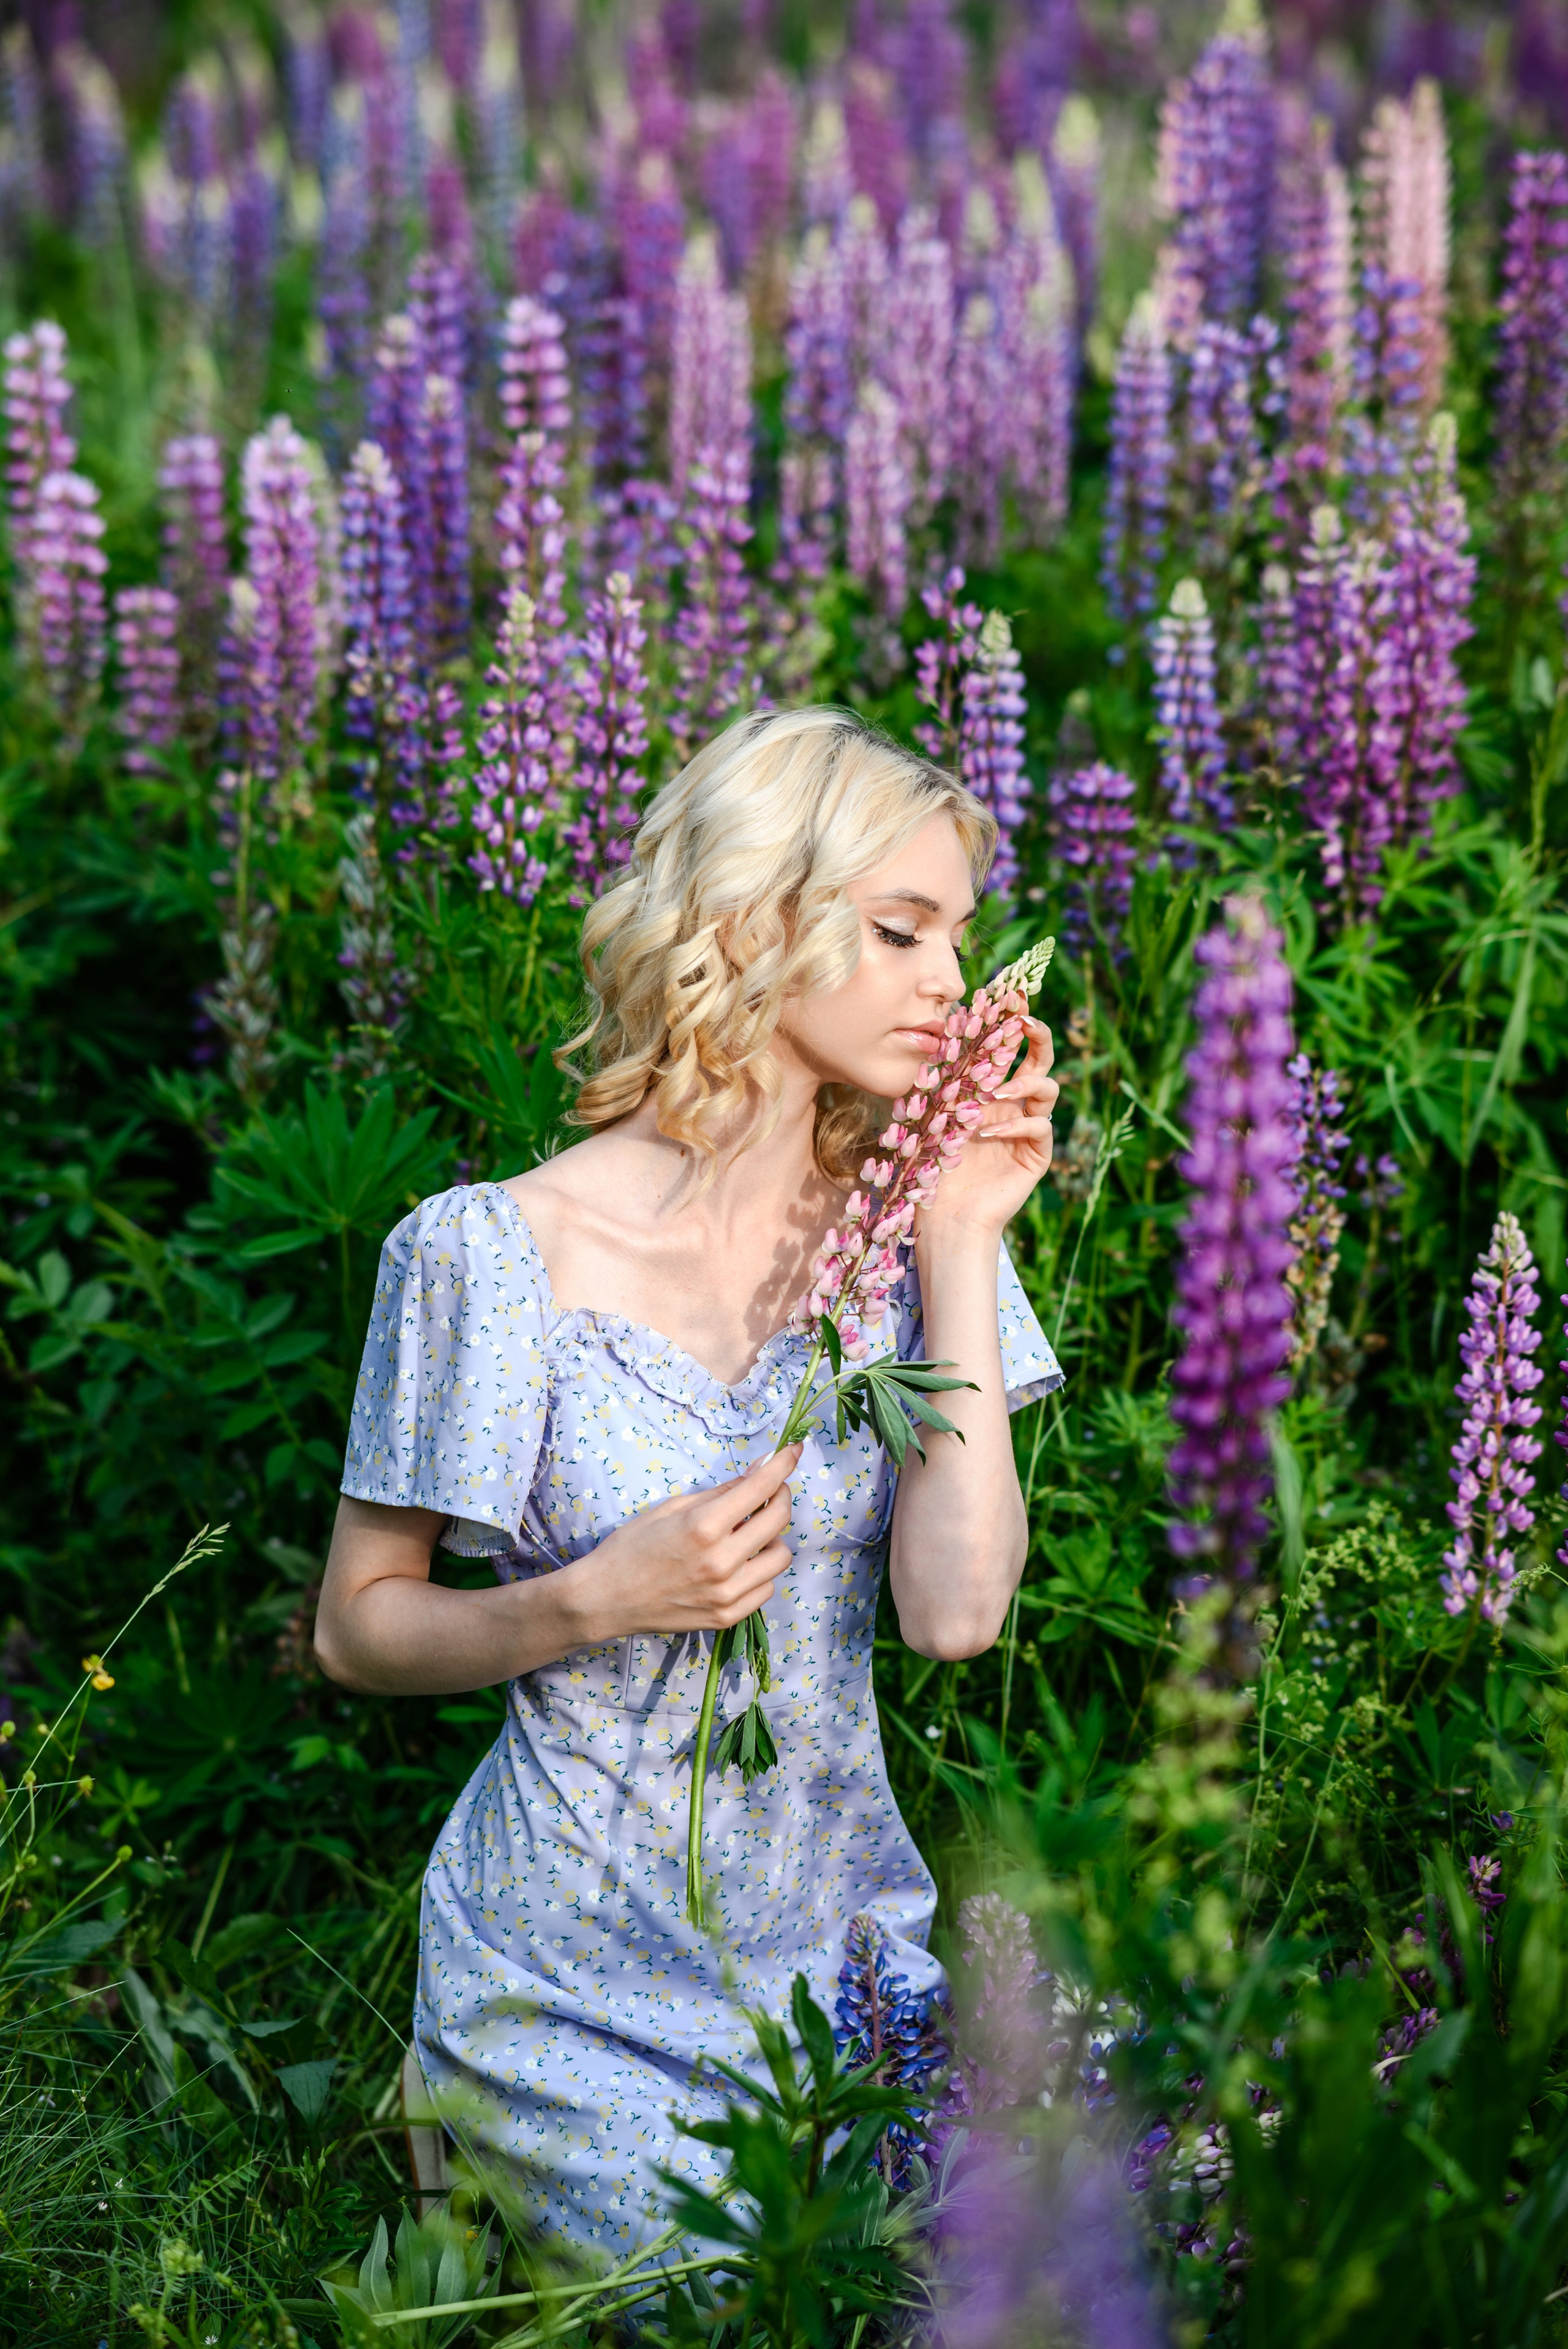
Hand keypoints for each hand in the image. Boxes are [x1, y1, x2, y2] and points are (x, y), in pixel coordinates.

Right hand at [568, 1443, 801, 1642]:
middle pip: (779, 1520)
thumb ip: (720, 1492)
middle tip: (769, 1492)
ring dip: (771, 1539)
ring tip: (748, 1535)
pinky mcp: (727, 1617)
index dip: (783, 1464)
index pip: (761, 1488)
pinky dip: (759, 1572)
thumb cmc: (632, 1547)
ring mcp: (727, 1594)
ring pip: (780, 1557)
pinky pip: (766, 1588)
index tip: (795, 1450)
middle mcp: (721, 1561)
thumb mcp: (672, 1507)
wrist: (606, 1598)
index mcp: (704, 1526)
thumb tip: (759, 1471)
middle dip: (780, 1497)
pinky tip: (738, 1565)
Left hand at [918, 1018, 1059, 1236]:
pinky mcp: (1036, 1154)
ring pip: (1048, 1088)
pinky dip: (1016, 1124)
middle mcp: (1013, 1103)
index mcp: (988, 1090)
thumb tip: (938, 1033)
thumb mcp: (931, 1115)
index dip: (1010, 1020)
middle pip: (1040, 1058)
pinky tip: (988, 1134)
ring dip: (1025, 1082)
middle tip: (1026, 1021)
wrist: (945, 1217)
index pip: (1006, 1046)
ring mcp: (1027, 1127)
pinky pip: (1039, 1126)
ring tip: (996, 1093)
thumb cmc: (932, 1169)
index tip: (1007, 996)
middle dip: (1038, 1035)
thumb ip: (941, 1080)